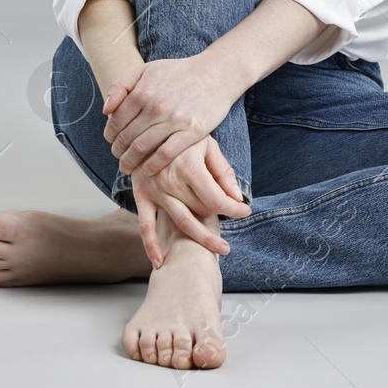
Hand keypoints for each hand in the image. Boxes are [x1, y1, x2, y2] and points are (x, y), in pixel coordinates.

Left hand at [102, 53, 240, 178]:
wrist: (215, 74)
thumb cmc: (179, 72)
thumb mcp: (146, 69)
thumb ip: (121, 86)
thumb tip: (106, 110)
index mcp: (142, 91)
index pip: (116, 121)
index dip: (110, 134)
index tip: (111, 141)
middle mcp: (156, 106)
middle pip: (127, 137)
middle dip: (118, 151)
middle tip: (118, 157)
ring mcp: (174, 120)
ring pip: (142, 148)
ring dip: (131, 161)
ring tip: (128, 166)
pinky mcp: (192, 132)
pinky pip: (166, 154)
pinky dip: (152, 165)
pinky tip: (147, 170)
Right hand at [130, 134, 251, 266]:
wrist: (147, 124)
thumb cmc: (182, 133)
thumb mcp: (207, 144)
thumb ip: (223, 171)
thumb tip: (237, 198)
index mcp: (189, 166)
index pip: (218, 199)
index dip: (235, 209)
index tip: (246, 211)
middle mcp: (170, 181)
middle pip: (202, 212)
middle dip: (222, 221)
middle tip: (234, 227)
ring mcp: (154, 190)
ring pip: (182, 222)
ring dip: (202, 239)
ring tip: (220, 250)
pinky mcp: (141, 196)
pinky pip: (145, 225)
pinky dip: (151, 245)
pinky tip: (160, 262)